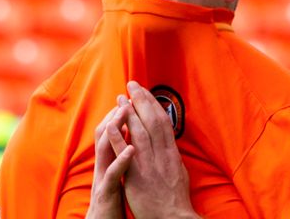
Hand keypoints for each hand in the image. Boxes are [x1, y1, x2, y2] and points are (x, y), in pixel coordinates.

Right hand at [86, 105, 134, 218]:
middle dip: (116, 113)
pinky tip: (132, 149)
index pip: (112, 131)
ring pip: (105, 148)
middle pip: (105, 133)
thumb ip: (122, 157)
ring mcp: (102, 179)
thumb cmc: (112, 202)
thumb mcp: (119, 176)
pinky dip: (122, 160)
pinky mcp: (106, 193)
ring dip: (116, 128)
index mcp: (108, 161)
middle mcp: (103, 166)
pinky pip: (113, 174)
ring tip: (126, 111)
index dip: (120, 114)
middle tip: (128, 95)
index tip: (132, 97)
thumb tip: (130, 139)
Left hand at [106, 82, 198, 218]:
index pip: (162, 121)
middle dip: (141, 100)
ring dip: (129, 112)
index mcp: (171, 153)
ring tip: (120, 97)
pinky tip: (111, 124)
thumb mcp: (179, 171)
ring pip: (140, 132)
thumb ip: (171, 154)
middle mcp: (162, 154)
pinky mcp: (136, 176)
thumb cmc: (176, 199)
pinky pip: (126, 154)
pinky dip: (119, 137)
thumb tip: (168, 140)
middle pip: (152, 121)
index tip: (143, 91)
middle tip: (132, 84)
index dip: (152, 104)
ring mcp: (149, 164)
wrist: (172, 218)